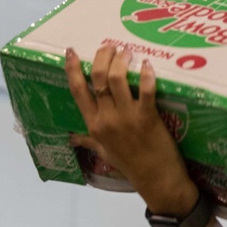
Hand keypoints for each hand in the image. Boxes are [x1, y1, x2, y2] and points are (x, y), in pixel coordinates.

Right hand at [65, 43, 196, 215]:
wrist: (156, 180)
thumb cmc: (130, 165)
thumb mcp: (104, 153)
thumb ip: (88, 140)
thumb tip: (72, 137)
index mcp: (93, 125)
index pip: (77, 91)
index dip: (72, 69)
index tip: (70, 52)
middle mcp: (106, 119)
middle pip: (97, 77)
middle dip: (102, 56)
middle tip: (111, 47)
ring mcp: (127, 117)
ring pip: (117, 79)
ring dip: (121, 60)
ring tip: (128, 51)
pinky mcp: (148, 118)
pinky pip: (145, 90)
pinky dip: (146, 74)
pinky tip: (147, 65)